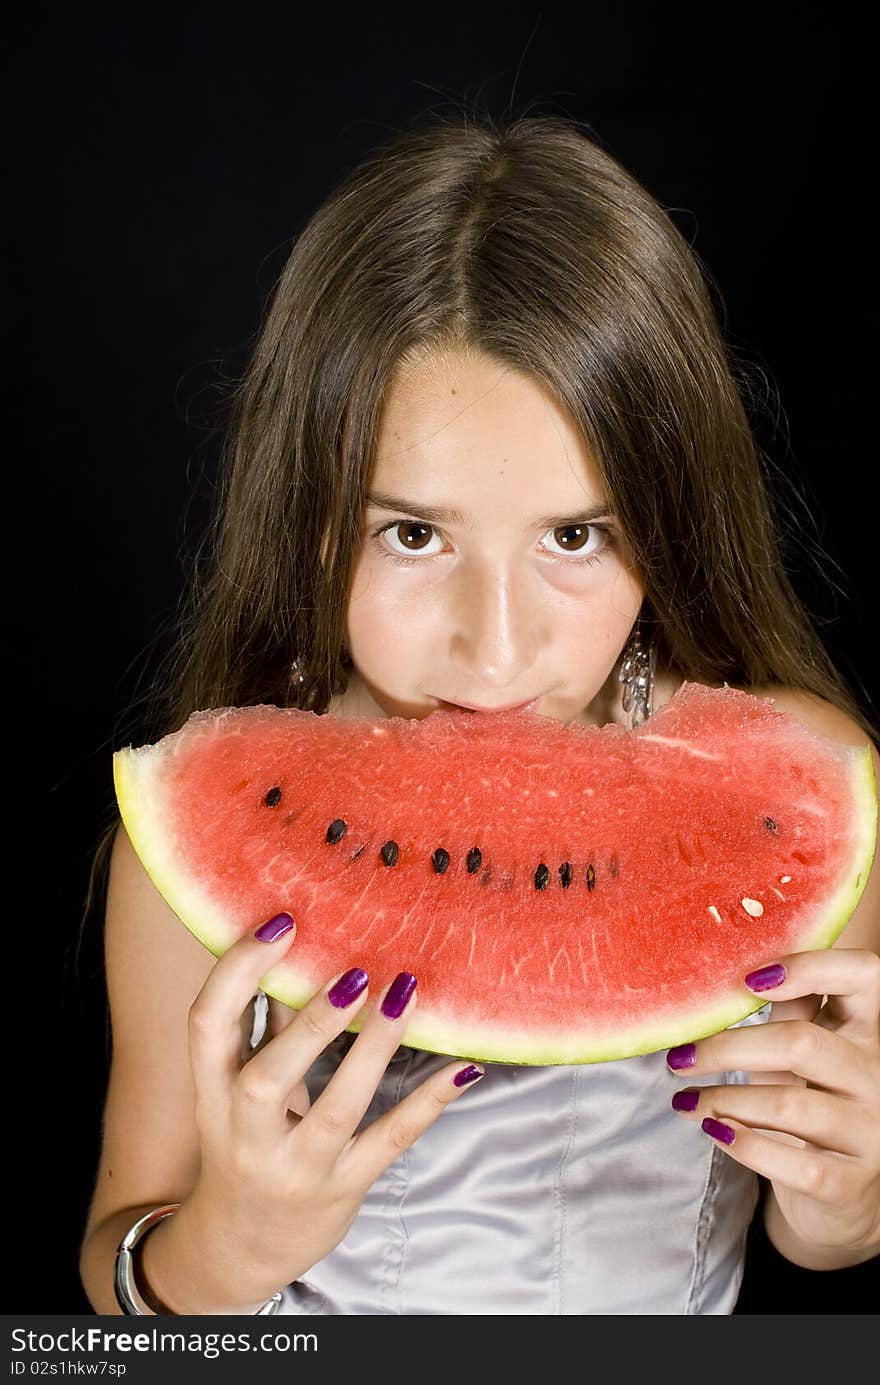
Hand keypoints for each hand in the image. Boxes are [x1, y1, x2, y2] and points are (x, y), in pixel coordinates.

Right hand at [182, 914, 483, 1303]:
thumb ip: (267, 1023)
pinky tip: (465, 1066)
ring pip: (336, 1109)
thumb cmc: (247, 1139)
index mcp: (211, 1092)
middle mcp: (246, 1134)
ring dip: (372, 1050)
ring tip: (405, 992)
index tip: (282, 922)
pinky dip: (429, 1102)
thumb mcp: (239, 1084)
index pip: (206, 1025)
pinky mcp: (343, 1189)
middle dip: (311, 1024)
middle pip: (263, 1079)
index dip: (238, 971)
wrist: (243, 1246)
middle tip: (355, 970)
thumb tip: (299, 943)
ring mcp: (296, 1167)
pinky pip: (390, 1141)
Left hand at [666, 948, 879, 1253]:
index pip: (864, 974)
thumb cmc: (810, 1100)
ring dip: (724, 1099)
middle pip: (802, 1043)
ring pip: (790, 1106)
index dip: (810, 966)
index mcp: (870, 1029)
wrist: (837, 1191)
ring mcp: (872, 1132)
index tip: (749, 981)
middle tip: (680, 1057)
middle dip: (727, 1048)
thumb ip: (789, 1008)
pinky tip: (715, 1132)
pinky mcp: (852, 1183)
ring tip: (686, 1100)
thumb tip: (737, 964)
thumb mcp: (803, 1050)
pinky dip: (744, 1146)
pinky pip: (794, 1164)